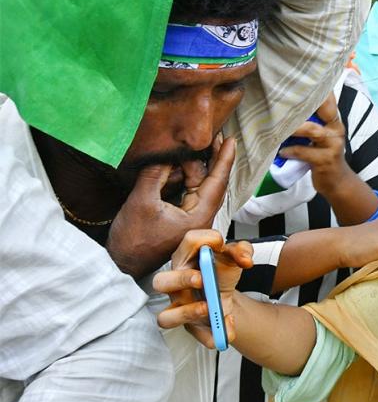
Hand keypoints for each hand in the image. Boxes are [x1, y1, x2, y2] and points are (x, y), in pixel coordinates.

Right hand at [107, 135, 234, 278]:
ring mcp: (191, 217)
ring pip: (198, 184)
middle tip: (210, 136)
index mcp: (200, 216)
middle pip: (210, 181)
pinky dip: (182, 177)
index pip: (217, 181)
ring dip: (191, 167)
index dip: (224, 158)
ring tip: (186, 149)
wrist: (121, 265)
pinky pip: (187, 191)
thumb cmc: (133, 241)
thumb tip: (165, 155)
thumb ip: (155, 174)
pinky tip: (175, 166)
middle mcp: (201, 216)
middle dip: (209, 158)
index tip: (231, 140)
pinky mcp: (180, 217)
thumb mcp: (142, 201)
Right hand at [153, 229, 253, 347]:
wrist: (224, 293)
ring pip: (166, 316)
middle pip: (161, 281)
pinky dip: (211, 335)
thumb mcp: (234, 256)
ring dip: (187, 313)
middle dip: (180, 280)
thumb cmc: (220, 270)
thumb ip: (242, 251)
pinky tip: (227, 326)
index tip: (220, 245)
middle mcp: (176, 284)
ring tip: (208, 307)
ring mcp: (181, 307)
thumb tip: (246, 260)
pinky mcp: (192, 325)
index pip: (188, 242)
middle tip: (201, 279)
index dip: (203, 240)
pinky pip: (195, 335)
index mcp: (186, 258)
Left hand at [278, 95, 352, 197]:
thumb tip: (284, 109)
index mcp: (334, 121)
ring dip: (294, 128)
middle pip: (324, 110)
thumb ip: (310, 123)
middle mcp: (336, 130)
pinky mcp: (326, 160)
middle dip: (304, 104)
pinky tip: (282, 151)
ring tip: (278, 128)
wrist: (337, 182)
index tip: (301, 79)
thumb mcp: (321, 137)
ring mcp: (333, 145)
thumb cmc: (323, 156)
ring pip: (313, 131)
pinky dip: (291, 151)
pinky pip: (305, 152)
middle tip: (282, 99)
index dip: (319, 88)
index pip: (329, 100)